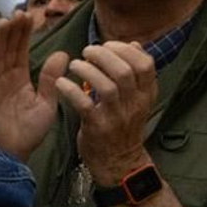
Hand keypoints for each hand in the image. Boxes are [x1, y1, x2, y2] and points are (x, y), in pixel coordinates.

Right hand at [0, 12, 64, 161]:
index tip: (27, 16)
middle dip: (11, 32)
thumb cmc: (30, 132)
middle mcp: (4, 79)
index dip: (23, 34)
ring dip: (0, 40)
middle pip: (7, 50)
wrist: (15, 152)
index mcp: (20, 79)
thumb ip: (51, 80)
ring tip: (7, 22)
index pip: (21, 51)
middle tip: (18, 13)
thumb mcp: (46, 104)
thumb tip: (62, 54)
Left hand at [59, 40, 155, 185]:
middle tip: (87, 51)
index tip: (108, 44)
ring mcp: (116, 117)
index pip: (145, 64)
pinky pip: (84, 105)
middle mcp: (135, 104)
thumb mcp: (137, 99)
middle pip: (124, 72)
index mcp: (146, 95)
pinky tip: (60, 83)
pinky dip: (71, 91)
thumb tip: (133, 44)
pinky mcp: (97, 128)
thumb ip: (135, 73)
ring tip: (74, 64)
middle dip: (104, 55)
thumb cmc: (122, 125)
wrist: (118, 162)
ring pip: (106, 87)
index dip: (125, 50)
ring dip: (87, 70)